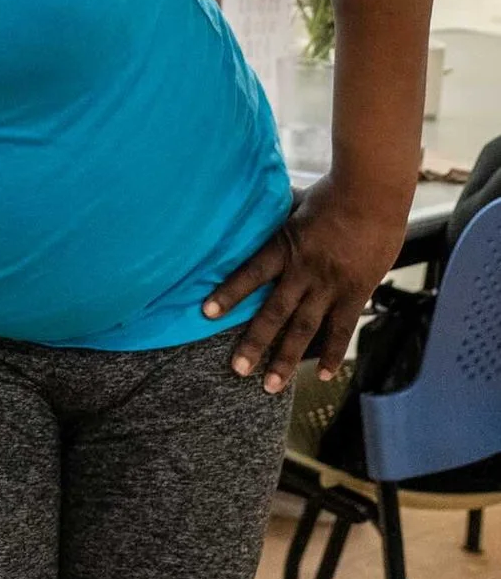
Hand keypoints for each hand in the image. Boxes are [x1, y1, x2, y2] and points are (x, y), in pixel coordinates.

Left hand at [205, 176, 409, 390]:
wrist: (374, 194)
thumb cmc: (330, 193)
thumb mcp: (292, 202)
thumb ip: (272, 215)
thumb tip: (248, 204)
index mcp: (285, 246)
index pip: (250, 273)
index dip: (228, 293)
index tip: (205, 313)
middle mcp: (305, 271)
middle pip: (275, 312)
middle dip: (255, 343)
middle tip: (237, 369)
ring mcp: (331, 285)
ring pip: (305, 329)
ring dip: (286, 358)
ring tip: (270, 385)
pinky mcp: (356, 292)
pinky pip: (342, 329)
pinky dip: (332, 353)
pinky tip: (321, 374)